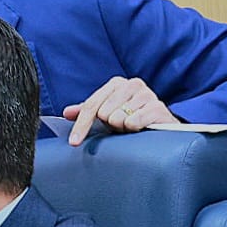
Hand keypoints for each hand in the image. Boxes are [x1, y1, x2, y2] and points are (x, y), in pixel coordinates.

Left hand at [61, 76, 177, 145]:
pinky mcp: (158, 107)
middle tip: (120, 125)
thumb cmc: (129, 119)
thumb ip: (87, 112)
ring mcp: (147, 94)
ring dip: (123, 127)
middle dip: (110, 125)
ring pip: (118, 118)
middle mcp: (132, 84)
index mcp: (116, 84)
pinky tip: (141, 127)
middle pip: (103, 113)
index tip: (74, 142)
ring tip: (131, 126)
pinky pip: (134, 122)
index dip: (81, 125)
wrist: (159, 126)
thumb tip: (67, 112)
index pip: (91, 105)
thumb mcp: (106, 114)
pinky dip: (134, 128)